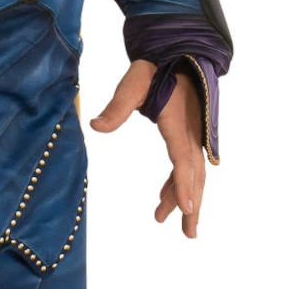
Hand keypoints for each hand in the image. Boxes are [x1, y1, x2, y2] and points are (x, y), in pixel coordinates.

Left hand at [89, 59, 205, 238]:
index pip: (182, 159)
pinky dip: (179, 181)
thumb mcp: (132, 85)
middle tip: (187, 233)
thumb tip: (94, 126)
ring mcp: (192, 135)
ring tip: (173, 223)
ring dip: (184, 196)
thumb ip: (116, 107)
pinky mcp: (188, 134)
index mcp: (177, 124)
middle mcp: (190, 133)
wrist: (176, 55)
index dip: (184, 184)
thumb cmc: (153, 70)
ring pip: (192, 172)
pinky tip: (166, 195)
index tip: (188, 208)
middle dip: (191, 204)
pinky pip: (187, 163)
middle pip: (194, 174)